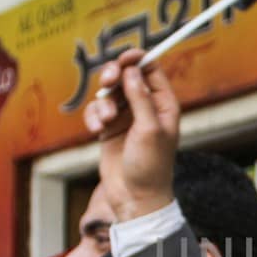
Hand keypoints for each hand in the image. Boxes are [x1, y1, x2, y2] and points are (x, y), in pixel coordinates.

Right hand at [82, 49, 180, 221]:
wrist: (135, 197)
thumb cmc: (150, 165)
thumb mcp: (149, 129)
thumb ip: (140, 98)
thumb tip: (132, 70)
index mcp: (163, 104)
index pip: (150, 70)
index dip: (137, 60)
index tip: (123, 59)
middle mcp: (145, 107)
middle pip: (126, 76)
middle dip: (114, 76)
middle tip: (108, 82)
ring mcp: (125, 117)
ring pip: (108, 93)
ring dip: (102, 103)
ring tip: (104, 121)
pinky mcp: (108, 128)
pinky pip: (96, 110)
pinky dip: (93, 116)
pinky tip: (96, 130)